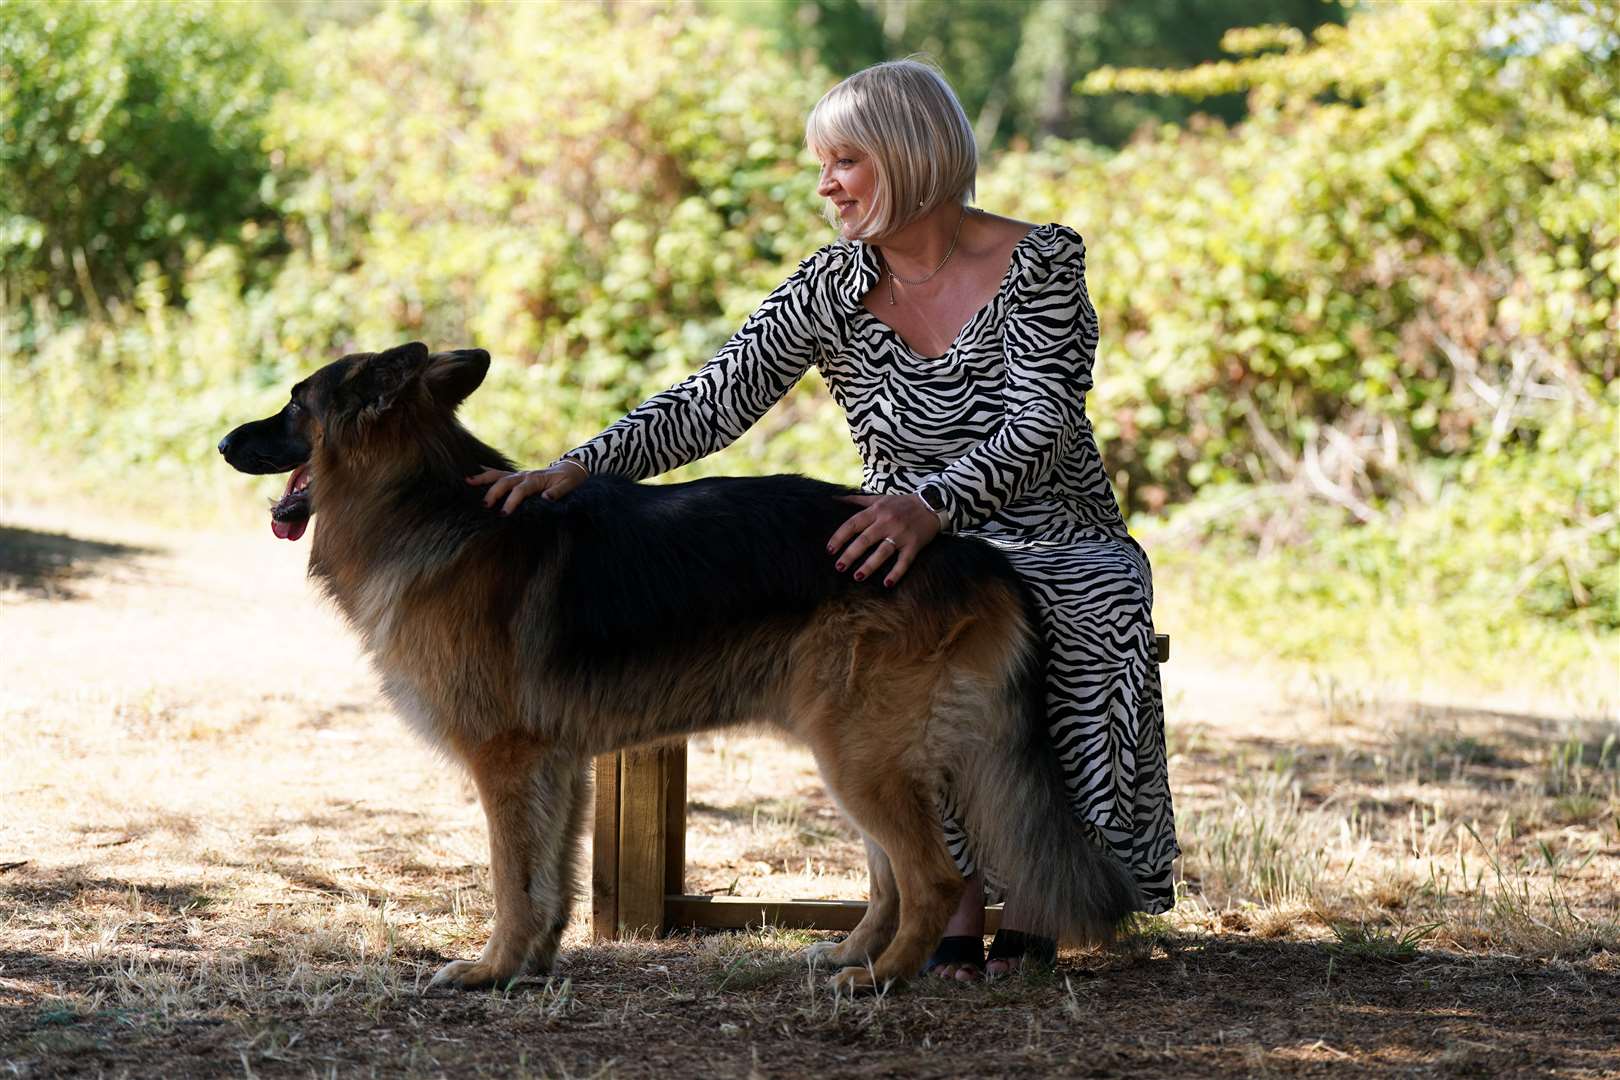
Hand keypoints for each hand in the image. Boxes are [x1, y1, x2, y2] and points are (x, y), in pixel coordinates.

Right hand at [465, 460, 586, 514]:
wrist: (570, 469)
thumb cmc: (569, 480)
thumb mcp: (568, 486)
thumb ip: (558, 493)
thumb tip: (546, 499)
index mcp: (536, 480)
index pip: (520, 490)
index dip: (511, 501)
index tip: (504, 513)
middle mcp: (524, 475)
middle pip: (505, 482)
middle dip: (494, 492)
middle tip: (485, 505)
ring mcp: (519, 475)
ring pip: (498, 475)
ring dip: (483, 479)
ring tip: (468, 482)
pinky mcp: (516, 476)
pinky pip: (499, 473)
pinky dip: (486, 472)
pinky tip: (472, 474)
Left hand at [827, 493, 940, 587]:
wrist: (933, 503)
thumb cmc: (902, 503)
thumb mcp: (880, 498)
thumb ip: (856, 500)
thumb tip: (833, 498)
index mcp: (877, 511)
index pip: (853, 524)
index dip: (840, 537)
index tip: (829, 550)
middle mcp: (888, 522)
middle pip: (865, 539)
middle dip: (850, 554)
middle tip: (839, 567)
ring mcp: (902, 534)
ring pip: (883, 551)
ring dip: (870, 565)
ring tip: (857, 577)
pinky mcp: (915, 544)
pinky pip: (904, 561)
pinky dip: (896, 573)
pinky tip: (887, 584)